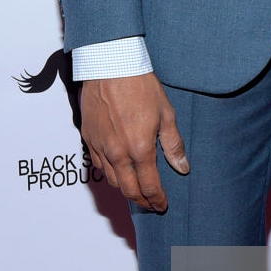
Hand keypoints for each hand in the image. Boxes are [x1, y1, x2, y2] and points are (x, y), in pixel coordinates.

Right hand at [81, 73, 188, 212]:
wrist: (110, 65)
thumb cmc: (140, 85)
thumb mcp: (166, 113)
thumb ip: (173, 144)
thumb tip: (182, 167)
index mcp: (140, 149)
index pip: (149, 186)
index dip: (157, 199)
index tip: (162, 205)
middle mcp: (117, 152)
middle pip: (128, 190)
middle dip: (141, 201)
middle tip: (150, 204)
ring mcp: (100, 146)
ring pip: (111, 179)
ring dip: (124, 188)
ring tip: (135, 189)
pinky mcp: (88, 137)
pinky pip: (98, 163)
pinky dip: (109, 172)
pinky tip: (117, 169)